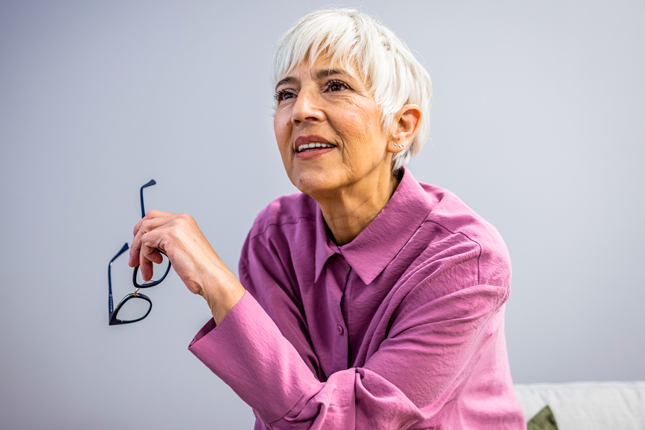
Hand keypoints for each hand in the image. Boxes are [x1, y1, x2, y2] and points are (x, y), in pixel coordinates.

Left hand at [128, 210, 244, 323]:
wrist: (212, 278)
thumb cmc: (201, 270)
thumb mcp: (182, 249)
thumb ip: (167, 242)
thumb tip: (148, 246)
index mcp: (185, 221)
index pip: (155, 218)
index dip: (143, 233)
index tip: (140, 249)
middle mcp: (181, 219)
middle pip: (146, 221)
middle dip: (137, 241)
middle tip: (134, 260)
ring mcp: (176, 225)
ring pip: (144, 233)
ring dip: (140, 253)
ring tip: (145, 269)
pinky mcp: (170, 234)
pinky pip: (145, 242)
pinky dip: (145, 257)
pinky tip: (154, 266)